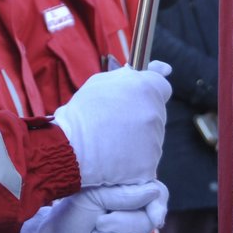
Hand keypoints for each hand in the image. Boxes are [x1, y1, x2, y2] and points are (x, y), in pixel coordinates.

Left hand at [18, 181, 169, 232]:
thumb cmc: (70, 216)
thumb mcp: (89, 196)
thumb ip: (120, 194)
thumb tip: (151, 192)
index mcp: (130, 197)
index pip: (158, 195)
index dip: (158, 205)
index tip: (152, 214)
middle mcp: (138, 221)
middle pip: (145, 225)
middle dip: (112, 226)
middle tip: (95, 224)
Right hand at [52, 61, 171, 187]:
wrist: (68, 149)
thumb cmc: (81, 114)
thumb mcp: (101, 83)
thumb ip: (133, 75)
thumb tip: (164, 69)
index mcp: (145, 88)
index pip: (162, 88)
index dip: (151, 93)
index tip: (142, 98)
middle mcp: (154, 112)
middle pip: (155, 113)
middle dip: (140, 116)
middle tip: (114, 122)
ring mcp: (154, 139)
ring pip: (151, 137)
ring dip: (138, 138)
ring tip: (111, 140)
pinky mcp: (150, 163)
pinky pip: (147, 159)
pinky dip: (135, 159)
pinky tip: (116, 157)